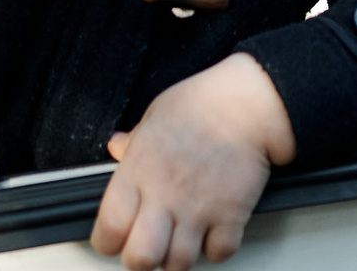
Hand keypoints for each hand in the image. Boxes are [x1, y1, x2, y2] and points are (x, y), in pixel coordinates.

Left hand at [92, 54, 296, 270]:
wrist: (249, 102)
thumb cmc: (203, 102)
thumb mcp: (155, 115)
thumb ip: (134, 141)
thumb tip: (117, 147)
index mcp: (139, 171)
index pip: (108, 229)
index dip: (107, 242)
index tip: (114, 238)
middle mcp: (165, 196)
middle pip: (140, 258)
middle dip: (139, 260)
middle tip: (146, 248)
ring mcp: (198, 209)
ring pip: (178, 263)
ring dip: (177, 258)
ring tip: (178, 243)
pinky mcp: (231, 215)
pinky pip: (218, 253)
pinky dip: (215, 250)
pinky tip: (211, 233)